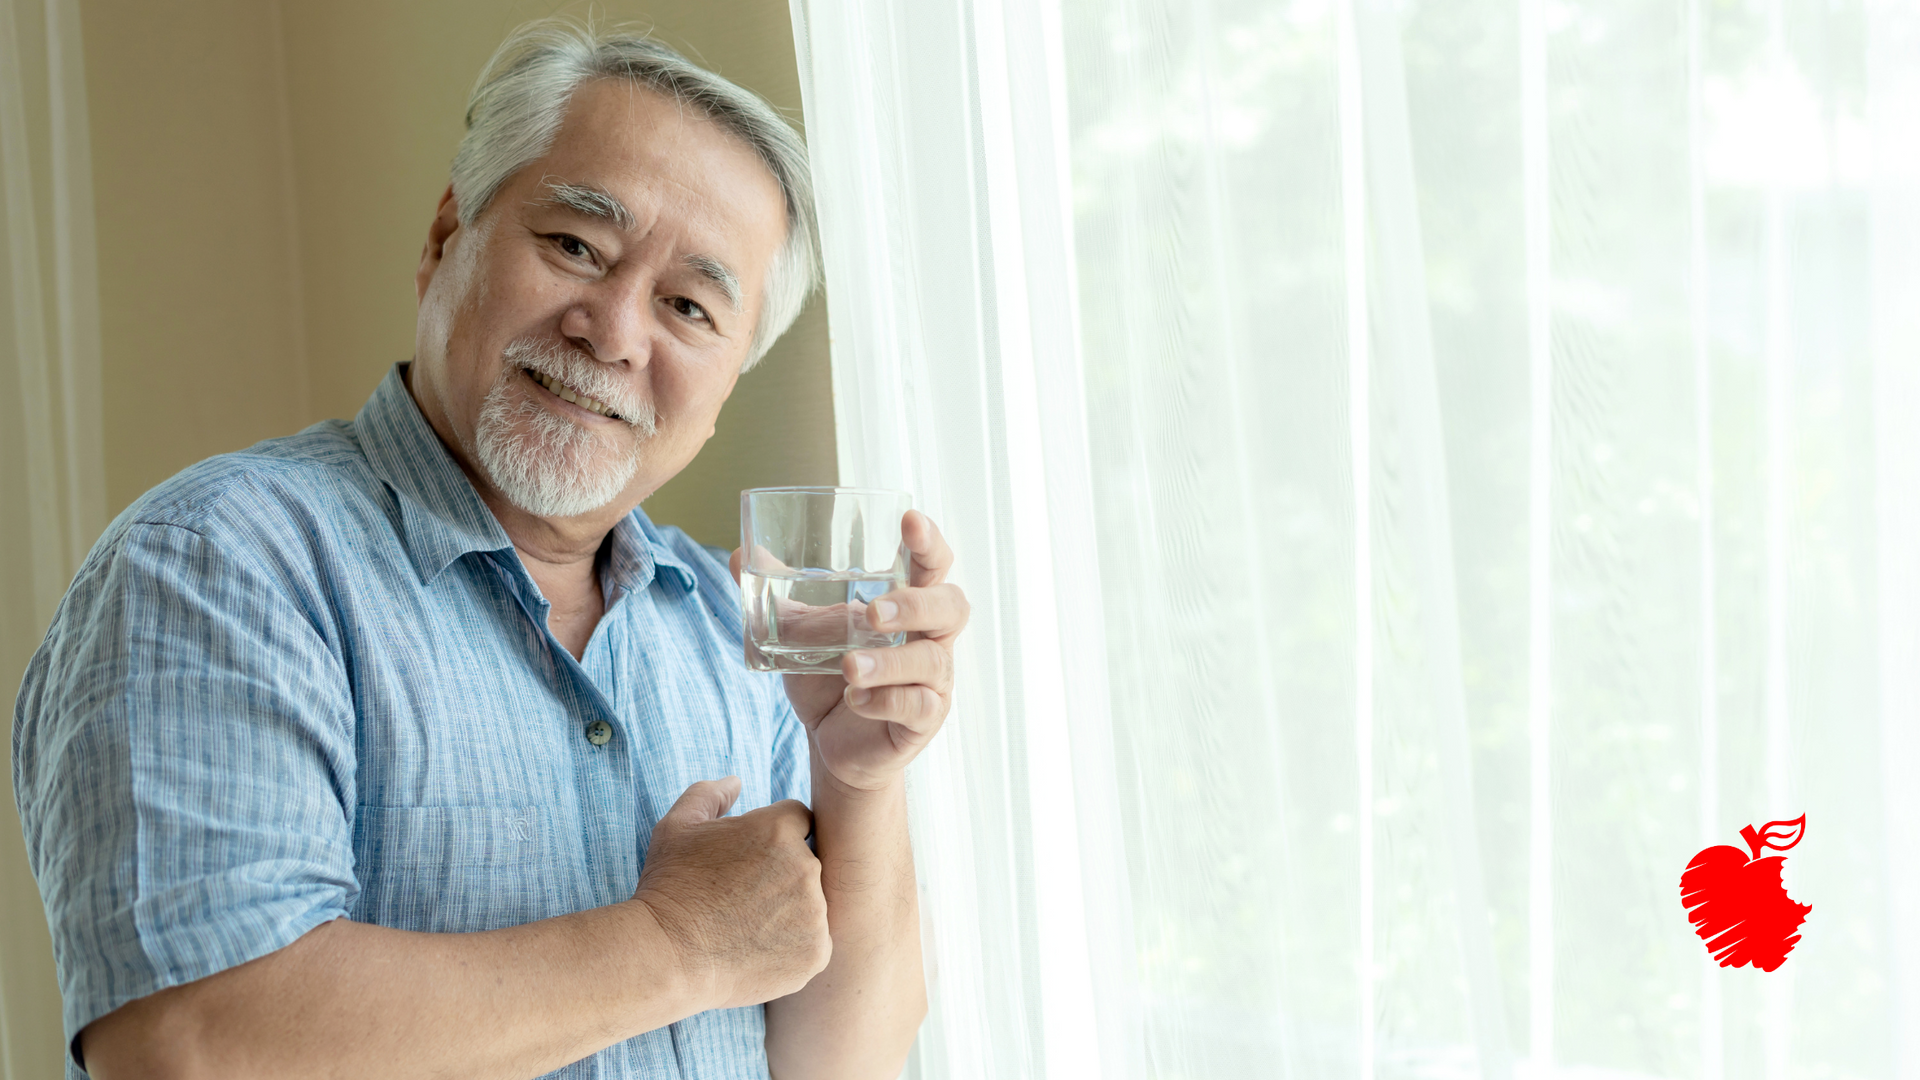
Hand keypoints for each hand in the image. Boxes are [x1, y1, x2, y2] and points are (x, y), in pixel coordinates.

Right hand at [632, 777, 831, 1009]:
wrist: (665, 959)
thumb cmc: (668, 888)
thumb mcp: (676, 828)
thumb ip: (709, 795)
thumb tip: (736, 781)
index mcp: (778, 829)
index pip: (798, 819)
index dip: (773, 837)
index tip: (750, 860)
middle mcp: (805, 867)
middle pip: (807, 861)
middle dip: (782, 873)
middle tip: (742, 897)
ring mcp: (815, 913)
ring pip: (813, 903)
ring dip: (790, 909)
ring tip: (747, 926)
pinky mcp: (816, 953)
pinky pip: (814, 941)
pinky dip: (793, 946)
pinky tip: (758, 950)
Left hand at [730, 510, 968, 794]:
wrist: (830, 744)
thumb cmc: (827, 678)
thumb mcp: (799, 634)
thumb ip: (778, 597)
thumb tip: (739, 554)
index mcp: (908, 603)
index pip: (932, 564)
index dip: (928, 541)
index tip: (910, 520)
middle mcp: (930, 636)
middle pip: (951, 605)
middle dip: (916, 604)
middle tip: (873, 612)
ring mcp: (933, 679)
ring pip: (932, 660)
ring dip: (890, 661)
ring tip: (849, 666)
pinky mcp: (925, 718)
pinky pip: (918, 705)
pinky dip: (885, 700)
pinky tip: (856, 699)